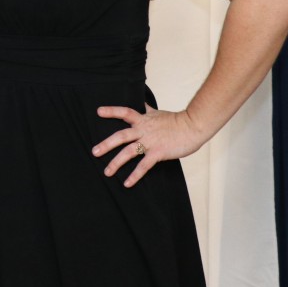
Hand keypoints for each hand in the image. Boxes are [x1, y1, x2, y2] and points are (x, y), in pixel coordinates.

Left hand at [91, 104, 205, 187]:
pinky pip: (144, 166)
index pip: (125, 112)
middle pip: (121, 136)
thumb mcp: (158, 113)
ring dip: (116, 162)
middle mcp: (144, 130)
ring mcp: (150, 142)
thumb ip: (147, 110)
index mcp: (143, 120)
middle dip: (106, 144)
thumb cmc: (177, 121)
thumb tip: (141, 103)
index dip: (112, 111)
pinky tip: (127, 183)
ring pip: (129, 152)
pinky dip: (135, 175)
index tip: (98, 111)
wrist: (193, 127)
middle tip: (94, 152)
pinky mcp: (158, 153)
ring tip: (107, 172)